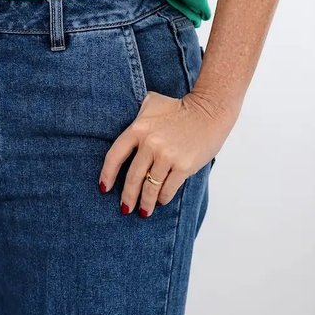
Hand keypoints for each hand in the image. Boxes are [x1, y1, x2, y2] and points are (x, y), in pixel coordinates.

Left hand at [99, 91, 235, 215]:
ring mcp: (167, 156)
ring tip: (143, 212)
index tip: (104, 188)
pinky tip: (160, 201)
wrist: (209, 110)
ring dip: (146, 202)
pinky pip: (168, 187)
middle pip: (133, 177)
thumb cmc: (178, 108)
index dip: (107, 175)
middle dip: (127, 197)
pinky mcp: (184, 165)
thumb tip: (120, 117)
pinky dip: (163, 197)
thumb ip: (135, 114)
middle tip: (125, 209)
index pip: (115, 156)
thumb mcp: (151, 103)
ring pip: (150, 186)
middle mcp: (150, 143)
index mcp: (138, 129)